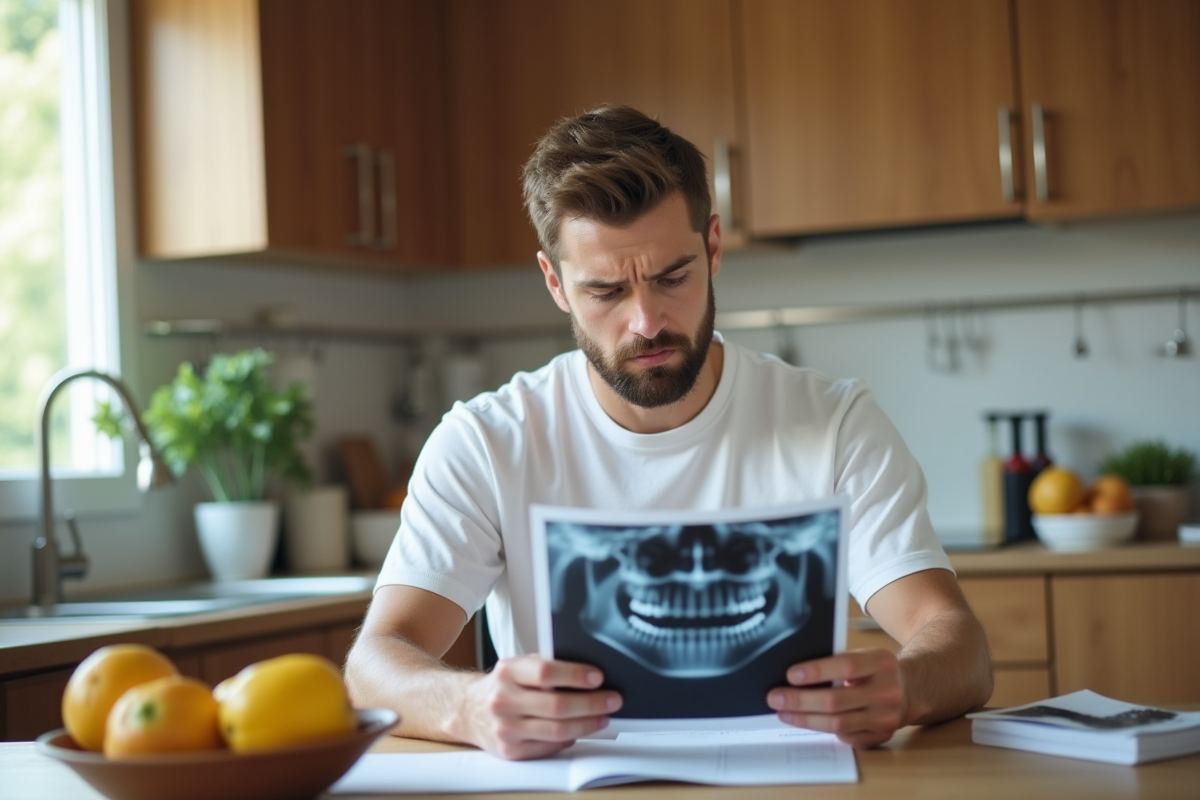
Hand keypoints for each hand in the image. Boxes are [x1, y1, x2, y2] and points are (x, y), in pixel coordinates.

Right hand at [453, 654, 621, 759]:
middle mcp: (503, 700)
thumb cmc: (503, 685)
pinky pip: (549, 747)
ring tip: (602, 717)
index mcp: (507, 672)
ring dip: (587, 724)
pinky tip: (578, 731)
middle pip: (557, 705)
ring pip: (557, 730)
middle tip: (612, 700)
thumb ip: (546, 665)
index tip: (598, 677)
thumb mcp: (518, 665)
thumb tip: (588, 673)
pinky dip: (569, 739)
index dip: (576, 675)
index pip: (546, 672)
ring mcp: (505, 728)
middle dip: (591, 703)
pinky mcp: (510, 751)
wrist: (469, 710)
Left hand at [767, 649, 904, 747]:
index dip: (816, 671)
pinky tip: (805, 722)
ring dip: (805, 719)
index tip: (790, 675)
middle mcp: (887, 692)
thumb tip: (795, 674)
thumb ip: (838, 661)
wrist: (910, 691)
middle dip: (800, 701)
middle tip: (775, 698)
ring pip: (837, 724)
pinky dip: (822, 730)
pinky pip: (845, 737)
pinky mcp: (880, 737)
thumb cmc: (875, 670)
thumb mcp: (864, 655)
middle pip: (837, 700)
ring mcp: (885, 718)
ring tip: (783, 712)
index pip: (846, 667)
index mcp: (881, 663)